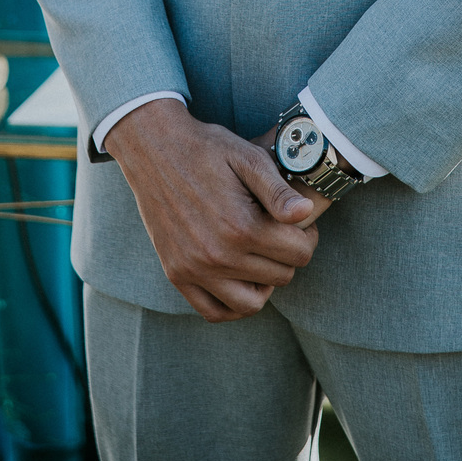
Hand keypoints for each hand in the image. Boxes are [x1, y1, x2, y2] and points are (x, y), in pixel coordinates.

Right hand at [106, 99, 318, 322]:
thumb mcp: (248, 157)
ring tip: (262, 257)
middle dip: (289, 255)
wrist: (154, 149)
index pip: (299, 253)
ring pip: (252, 303)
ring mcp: (195, 269)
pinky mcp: (177, 274)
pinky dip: (232, 304)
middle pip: (281, 277)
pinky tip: (239, 279)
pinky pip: (214, 312)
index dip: (307, 236)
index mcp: (241, 225)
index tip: (299, 223)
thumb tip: (306, 212)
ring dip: (265, 283)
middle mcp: (218, 255)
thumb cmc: (206, 149)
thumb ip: (279, 190)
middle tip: (282, 233)